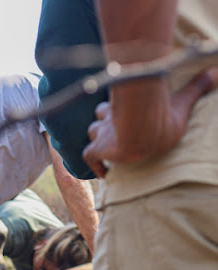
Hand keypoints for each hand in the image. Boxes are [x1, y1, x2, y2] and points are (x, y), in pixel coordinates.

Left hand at [84, 67, 217, 178]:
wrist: (145, 130)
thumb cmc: (162, 116)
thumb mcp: (183, 102)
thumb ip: (197, 88)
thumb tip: (216, 71)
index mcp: (129, 105)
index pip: (119, 103)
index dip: (120, 110)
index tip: (124, 117)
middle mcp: (113, 116)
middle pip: (102, 114)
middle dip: (107, 120)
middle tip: (118, 130)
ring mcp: (104, 132)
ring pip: (94, 131)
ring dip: (99, 137)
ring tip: (111, 147)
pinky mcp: (99, 148)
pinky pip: (89, 156)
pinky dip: (94, 164)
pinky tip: (103, 173)